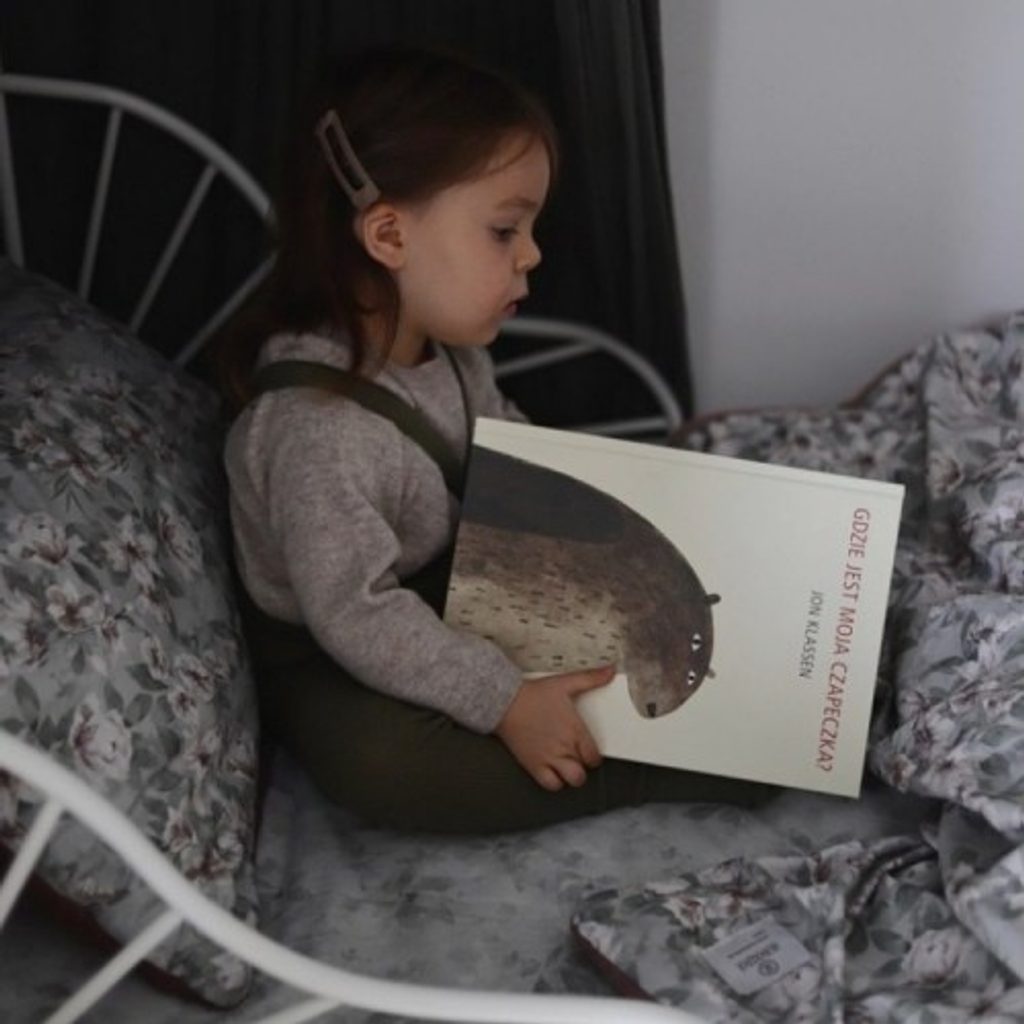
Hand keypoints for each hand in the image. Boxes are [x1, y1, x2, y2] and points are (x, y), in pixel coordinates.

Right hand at [495, 665, 615, 790]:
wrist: (504, 702)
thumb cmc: (532, 694)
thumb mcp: (564, 683)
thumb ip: (590, 679)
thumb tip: (609, 672)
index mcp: (575, 730)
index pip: (594, 756)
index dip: (593, 756)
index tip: (588, 751)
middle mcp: (564, 747)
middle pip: (584, 770)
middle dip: (583, 766)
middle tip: (577, 758)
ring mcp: (549, 758)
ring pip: (571, 780)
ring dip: (571, 775)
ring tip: (566, 766)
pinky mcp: (533, 765)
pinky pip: (550, 784)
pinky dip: (554, 781)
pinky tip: (552, 771)